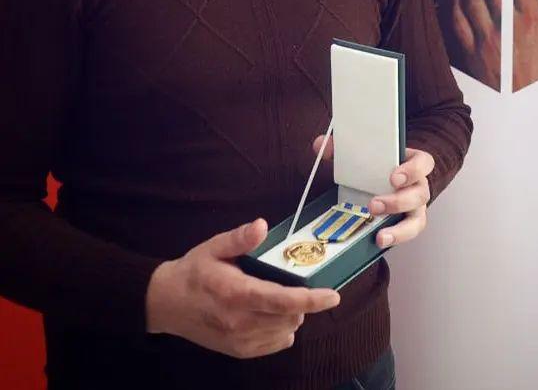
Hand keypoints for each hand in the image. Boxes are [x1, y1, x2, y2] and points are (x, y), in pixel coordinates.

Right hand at [145, 219, 339, 357]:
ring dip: (293, 316)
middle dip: (304, 302)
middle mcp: (240, 322)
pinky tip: (273, 314)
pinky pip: (273, 344)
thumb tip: (262, 226)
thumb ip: (239, 238)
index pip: (283, 301)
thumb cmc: (193, 271)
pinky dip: (281, 330)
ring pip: (284, 333)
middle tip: (297, 283)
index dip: (312, 299)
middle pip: (289, 318)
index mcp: (237, 294)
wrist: (164, 303)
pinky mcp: (237, 351)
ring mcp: (238, 340)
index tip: (334, 295)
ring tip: (283, 297)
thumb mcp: (214, 247)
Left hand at [311, 136, 434, 249]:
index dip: (413, 170)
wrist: (378, 180)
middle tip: (374, 205)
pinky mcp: (407, 224)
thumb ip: (341, 147)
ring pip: (418, 218)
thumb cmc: (374, 166)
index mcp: (411, 163)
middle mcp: (417, 185)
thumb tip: (320, 145)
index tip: (393, 177)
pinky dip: (396, 238)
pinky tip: (380, 240)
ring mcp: (414, 207)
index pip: (424, 163)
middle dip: (398, 201)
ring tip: (380, 234)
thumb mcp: (360, 152)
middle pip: (420, 193)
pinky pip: (409, 233)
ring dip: (400, 227)